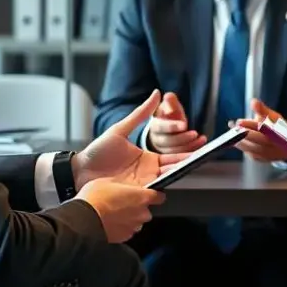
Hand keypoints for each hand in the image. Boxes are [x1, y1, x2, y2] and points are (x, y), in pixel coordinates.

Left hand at [75, 90, 189, 189]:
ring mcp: (143, 184)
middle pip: (175, 168)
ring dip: (180, 172)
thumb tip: (157, 93)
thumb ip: (140, 114)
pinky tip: (172, 180)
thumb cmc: (98, 151)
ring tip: (193, 163)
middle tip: (205, 151)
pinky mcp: (135, 193)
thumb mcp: (120, 129)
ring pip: (167, 179)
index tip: (200, 140)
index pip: (173, 155)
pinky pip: (153, 192)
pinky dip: (163, 188)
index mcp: (149, 158)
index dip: (188, 149)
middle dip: (190, 159)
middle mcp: (150, 172)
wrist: (81, 170)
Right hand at [76, 178, 163, 242]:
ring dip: (129, 217)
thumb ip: (122, 184)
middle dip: (137, 207)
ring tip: (114, 213)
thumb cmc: (95, 198)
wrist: (83, 219)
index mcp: (141, 197)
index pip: (158, 196)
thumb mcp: (109, 181)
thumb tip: (122, 185)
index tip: (150, 193)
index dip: (155, 194)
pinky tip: (110, 222)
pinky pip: (127, 230)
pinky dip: (121, 227)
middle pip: (146, 209)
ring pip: (136, 221)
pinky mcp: (124, 237)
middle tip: (123, 202)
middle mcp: (141, 213)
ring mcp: (133, 227)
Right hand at [147, 91, 206, 153]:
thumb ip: (170, 101)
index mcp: (155, 126)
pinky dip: (192, 151)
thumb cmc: (169, 116)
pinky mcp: (171, 158)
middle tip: (195, 133)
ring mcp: (163, 150)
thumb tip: (168, 96)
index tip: (184, 124)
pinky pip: (181, 158)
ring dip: (189, 146)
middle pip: (168, 141)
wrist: (168, 128)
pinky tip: (200, 145)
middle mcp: (157, 139)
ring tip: (201, 139)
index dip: (173, 126)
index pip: (162, 127)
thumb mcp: (169, 106)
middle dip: (183, 138)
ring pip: (175, 151)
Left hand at [233, 99, 286, 162]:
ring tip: (233, 130)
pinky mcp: (260, 159)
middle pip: (254, 139)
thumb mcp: (272, 116)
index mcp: (276, 132)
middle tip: (233, 126)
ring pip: (249, 147)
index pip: (262, 128)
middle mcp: (272, 145)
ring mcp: (266, 154)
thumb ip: (262, 109)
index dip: (249, 124)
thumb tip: (253, 101)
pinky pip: (248, 152)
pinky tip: (237, 138)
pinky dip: (242, 145)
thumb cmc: (277, 127)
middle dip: (242, 133)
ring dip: (239, 139)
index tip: (238, 122)